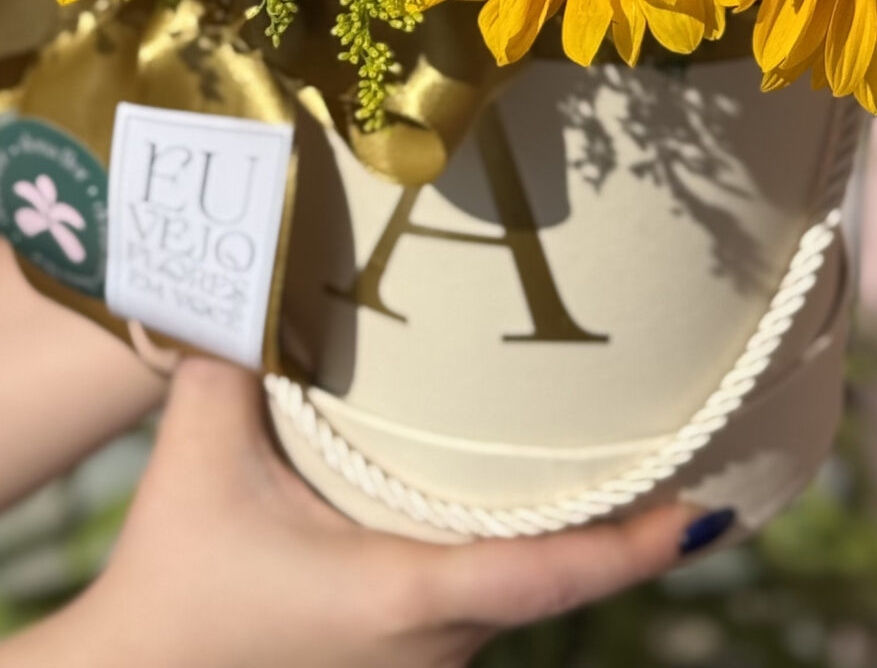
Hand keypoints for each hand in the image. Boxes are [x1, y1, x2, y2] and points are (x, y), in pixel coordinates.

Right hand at [64, 354, 711, 667]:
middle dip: (622, 530)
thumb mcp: (201, 451)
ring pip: (515, 596)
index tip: (703, 513)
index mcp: (406, 593)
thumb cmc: (173, 577)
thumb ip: (234, 350)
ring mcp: (420, 663)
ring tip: (635, 472)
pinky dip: (517, 557)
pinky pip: (477, 605)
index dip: (630, 548)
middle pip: (552, 585)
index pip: (547, 577)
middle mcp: (433, 642)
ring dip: (567, 545)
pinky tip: (522, 505)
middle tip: (694, 459)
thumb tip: (257, 251)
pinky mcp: (399, 662)